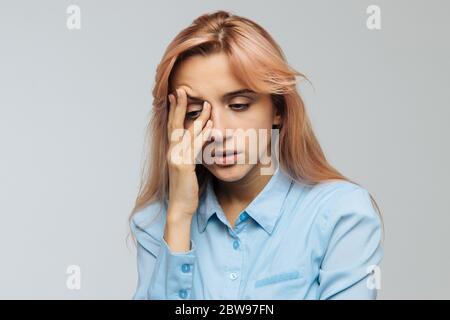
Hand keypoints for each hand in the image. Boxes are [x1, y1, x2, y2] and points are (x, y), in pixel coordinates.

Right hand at [166, 87, 212, 221]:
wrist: (181, 206)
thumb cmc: (186, 188)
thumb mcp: (187, 167)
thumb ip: (190, 153)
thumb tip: (198, 141)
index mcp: (172, 151)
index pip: (172, 126)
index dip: (173, 110)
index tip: (176, 95)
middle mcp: (172, 152)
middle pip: (175, 125)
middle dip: (178, 106)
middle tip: (182, 90)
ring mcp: (176, 159)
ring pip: (187, 134)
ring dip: (197, 118)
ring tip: (206, 104)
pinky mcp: (183, 167)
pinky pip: (194, 147)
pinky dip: (203, 135)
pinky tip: (210, 126)